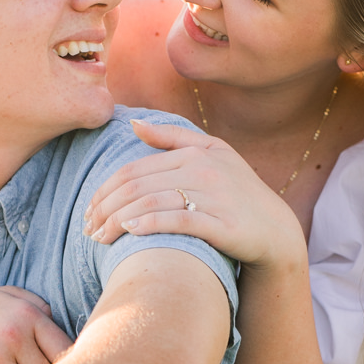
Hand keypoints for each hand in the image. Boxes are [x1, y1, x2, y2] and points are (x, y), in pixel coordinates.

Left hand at [85, 121, 305, 270]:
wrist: (275, 230)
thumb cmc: (238, 192)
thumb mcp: (213, 154)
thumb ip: (173, 138)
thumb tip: (133, 125)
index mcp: (194, 153)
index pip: (134, 170)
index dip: (105, 190)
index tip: (89, 210)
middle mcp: (203, 170)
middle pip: (137, 187)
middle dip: (105, 208)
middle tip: (87, 228)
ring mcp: (214, 196)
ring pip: (152, 202)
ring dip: (118, 221)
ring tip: (99, 237)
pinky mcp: (222, 223)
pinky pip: (179, 220)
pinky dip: (151, 224)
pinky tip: (131, 233)